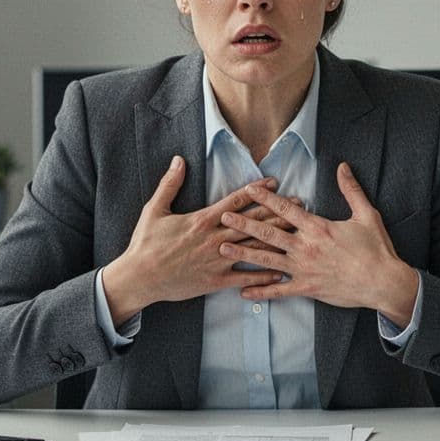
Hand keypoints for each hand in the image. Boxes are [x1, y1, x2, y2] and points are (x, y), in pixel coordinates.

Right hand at [100, 156, 295, 323]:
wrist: (140, 277)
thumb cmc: (146, 244)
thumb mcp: (154, 209)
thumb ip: (170, 184)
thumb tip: (178, 160)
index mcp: (202, 220)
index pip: (235, 202)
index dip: (256, 191)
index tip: (274, 183)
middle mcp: (215, 239)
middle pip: (252, 223)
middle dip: (277, 212)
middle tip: (299, 204)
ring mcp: (217, 260)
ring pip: (254, 247)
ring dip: (277, 239)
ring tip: (297, 232)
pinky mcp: (215, 280)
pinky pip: (244, 277)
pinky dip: (263, 274)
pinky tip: (281, 271)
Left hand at [217, 162, 419, 325]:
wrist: (383, 282)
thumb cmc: (376, 249)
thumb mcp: (366, 215)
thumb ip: (351, 190)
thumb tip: (342, 167)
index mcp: (318, 228)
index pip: (285, 210)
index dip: (265, 198)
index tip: (248, 190)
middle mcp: (305, 247)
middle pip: (268, 233)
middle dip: (244, 224)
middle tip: (223, 217)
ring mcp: (303, 269)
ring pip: (267, 260)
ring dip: (243, 254)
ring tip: (223, 248)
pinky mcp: (306, 288)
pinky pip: (278, 291)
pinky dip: (260, 291)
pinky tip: (242, 291)